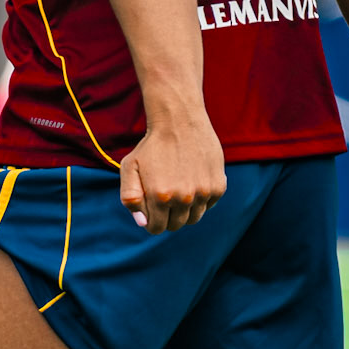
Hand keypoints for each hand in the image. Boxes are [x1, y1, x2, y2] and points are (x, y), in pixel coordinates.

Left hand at [119, 115, 226, 232]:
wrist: (180, 121)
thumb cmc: (151, 146)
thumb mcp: (130, 168)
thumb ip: (130, 198)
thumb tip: (143, 222)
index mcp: (160, 196)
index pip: (156, 228)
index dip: (151, 221)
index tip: (151, 210)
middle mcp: (184, 198)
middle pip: (176, 225)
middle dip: (167, 217)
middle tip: (164, 197)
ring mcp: (204, 193)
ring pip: (194, 218)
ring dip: (184, 210)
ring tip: (177, 189)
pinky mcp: (218, 186)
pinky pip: (208, 205)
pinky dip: (200, 199)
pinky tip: (192, 181)